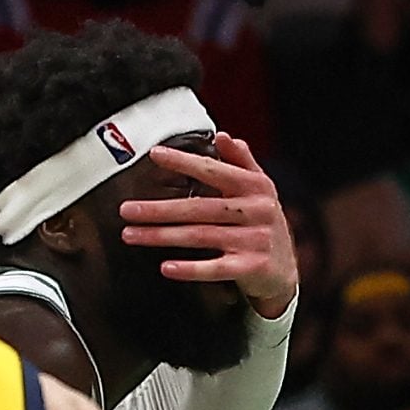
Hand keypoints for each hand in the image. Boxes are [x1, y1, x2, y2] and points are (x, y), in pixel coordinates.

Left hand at [118, 133, 298, 317]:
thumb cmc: (261, 226)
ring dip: (161, 236)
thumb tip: (223, 136)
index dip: (184, 162)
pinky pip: (215, 268)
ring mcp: (255, 240)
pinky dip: (190, 269)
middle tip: (126, 210)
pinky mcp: (252, 268)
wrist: (284, 272)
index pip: (214, 171)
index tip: (154, 155)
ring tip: (130, 234)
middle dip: (159, 209)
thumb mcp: (259, 191)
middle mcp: (256, 210)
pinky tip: (165, 267)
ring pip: (200, 236)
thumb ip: (241, 163)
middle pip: (199, 208)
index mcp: (255, 187)